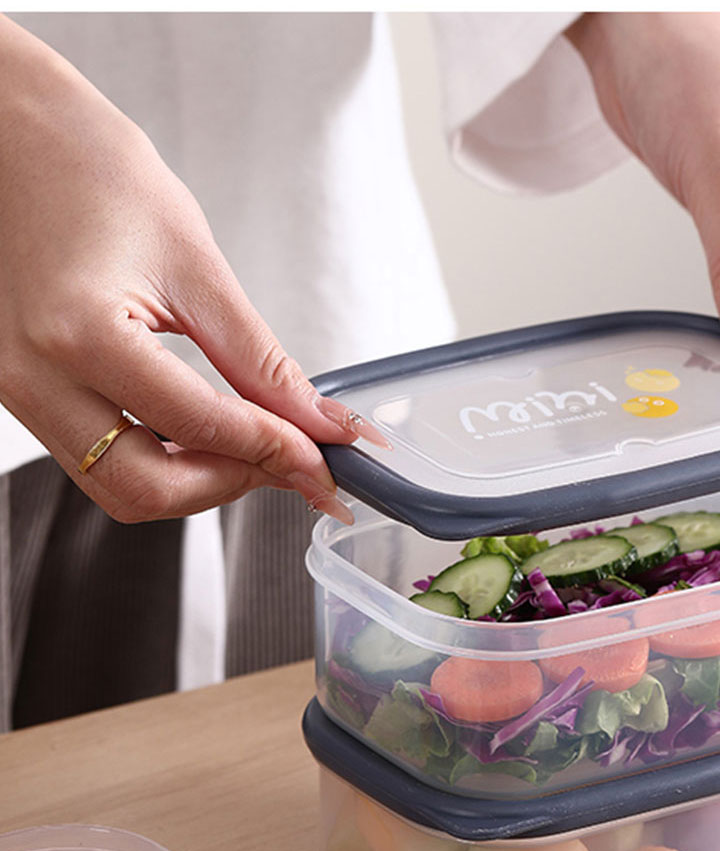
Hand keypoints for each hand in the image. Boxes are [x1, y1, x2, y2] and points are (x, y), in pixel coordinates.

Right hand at [0, 18, 367, 522]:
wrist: (5, 128)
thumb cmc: (84, 165)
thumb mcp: (192, 260)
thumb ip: (257, 358)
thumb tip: (315, 422)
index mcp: (79, 333)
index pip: (198, 428)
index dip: (274, 451)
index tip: (324, 459)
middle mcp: (33, 376)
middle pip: (146, 489)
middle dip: (231, 483)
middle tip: (292, 462)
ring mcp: (17, 389)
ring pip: (118, 487)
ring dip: (196, 482)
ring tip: (256, 447)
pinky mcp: (20, 391)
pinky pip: (96, 457)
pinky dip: (159, 460)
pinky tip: (205, 435)